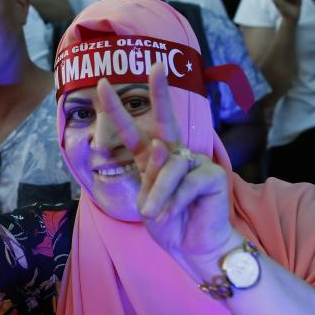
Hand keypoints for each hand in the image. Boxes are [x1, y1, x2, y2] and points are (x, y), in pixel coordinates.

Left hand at [97, 64, 236, 261]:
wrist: (195, 248)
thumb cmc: (170, 223)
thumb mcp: (148, 202)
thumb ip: (150, 176)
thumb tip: (161, 147)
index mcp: (154, 159)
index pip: (133, 131)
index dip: (117, 110)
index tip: (102, 85)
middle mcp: (175, 154)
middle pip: (166, 120)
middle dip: (160, 92)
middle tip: (156, 67)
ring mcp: (195, 161)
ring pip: (168, 165)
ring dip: (157, 193)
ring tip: (153, 213)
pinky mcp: (212, 173)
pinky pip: (186, 182)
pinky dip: (174, 201)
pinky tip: (174, 213)